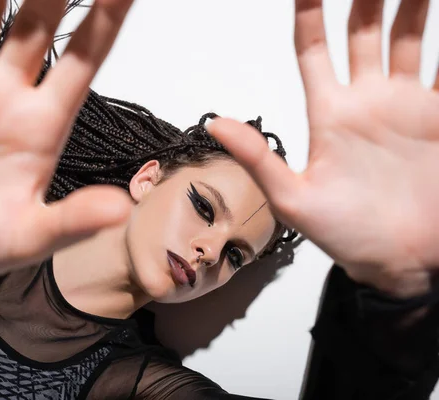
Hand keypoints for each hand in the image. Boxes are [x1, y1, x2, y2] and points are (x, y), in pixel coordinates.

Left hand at [208, 0, 438, 297]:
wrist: (401, 263)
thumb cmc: (346, 237)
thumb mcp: (294, 199)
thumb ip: (259, 158)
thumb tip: (216, 125)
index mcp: (329, 114)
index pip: (312, 50)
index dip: (308, 14)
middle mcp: (367, 102)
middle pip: (362, 32)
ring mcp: (406, 107)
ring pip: (407, 39)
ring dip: (411, 8)